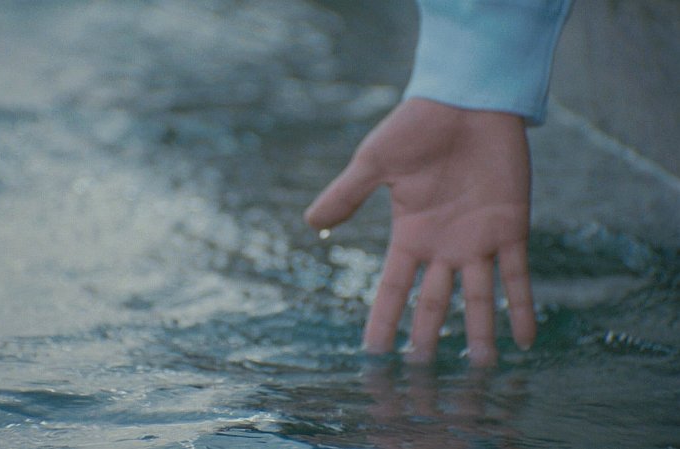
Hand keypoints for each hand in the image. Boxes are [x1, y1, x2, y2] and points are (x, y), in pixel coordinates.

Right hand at [304, 98, 534, 365]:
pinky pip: (518, 275)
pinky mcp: (511, 227)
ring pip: (478, 297)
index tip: (374, 354)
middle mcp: (443, 245)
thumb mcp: (374, 162)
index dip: (383, 320)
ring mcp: (478, 239)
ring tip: (481, 369)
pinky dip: (523, 306)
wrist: (466, 99)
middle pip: (435, 301)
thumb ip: (347, 194)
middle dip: (429, 337)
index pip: (392, 288)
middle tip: (424, 375)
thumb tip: (310, 223)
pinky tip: (526, 339)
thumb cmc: (416, 126)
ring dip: (481, 332)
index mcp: (409, 234)